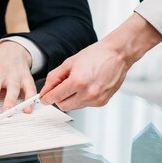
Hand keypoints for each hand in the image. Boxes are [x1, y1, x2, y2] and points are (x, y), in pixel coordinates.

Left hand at [40, 13, 161, 110]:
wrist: (117, 55)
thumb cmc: (96, 55)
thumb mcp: (69, 63)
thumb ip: (54, 78)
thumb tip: (45, 91)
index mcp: (78, 82)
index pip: (55, 97)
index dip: (46, 98)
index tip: (44, 97)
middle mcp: (88, 94)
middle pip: (63, 106)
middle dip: (58, 98)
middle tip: (61, 87)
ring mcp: (96, 100)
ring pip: (73, 107)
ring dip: (70, 99)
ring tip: (76, 84)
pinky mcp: (102, 102)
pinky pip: (84, 105)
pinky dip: (81, 99)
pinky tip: (86, 87)